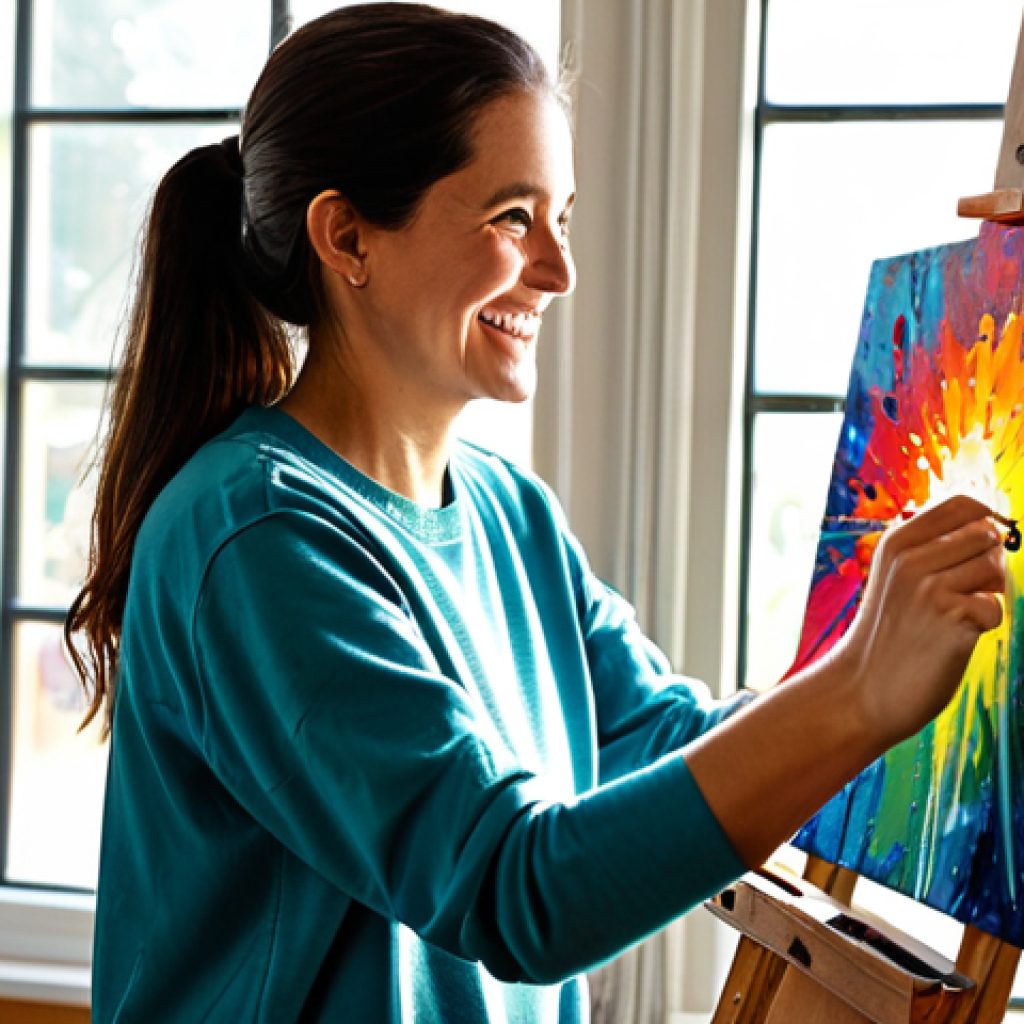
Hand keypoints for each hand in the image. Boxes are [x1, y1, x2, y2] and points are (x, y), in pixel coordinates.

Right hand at [831, 495, 1005, 750]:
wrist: (862, 688)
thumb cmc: (889, 634)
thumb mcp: (895, 578)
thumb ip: (933, 549)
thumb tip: (993, 529)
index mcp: (896, 542)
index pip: (963, 504)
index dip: (987, 518)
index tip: (985, 543)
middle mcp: (911, 559)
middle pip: (986, 535)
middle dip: (989, 561)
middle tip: (964, 592)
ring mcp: (930, 588)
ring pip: (995, 568)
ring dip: (989, 592)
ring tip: (957, 614)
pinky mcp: (952, 619)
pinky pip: (996, 606)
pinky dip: (986, 623)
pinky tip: (957, 636)